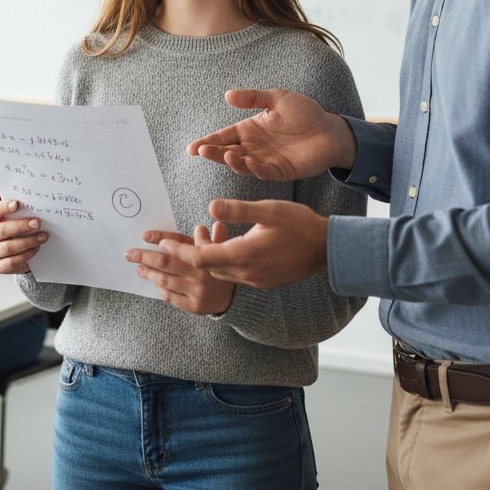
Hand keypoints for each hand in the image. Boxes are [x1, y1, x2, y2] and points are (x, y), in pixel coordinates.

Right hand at [0, 200, 47, 274]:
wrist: (19, 253)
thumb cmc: (19, 231)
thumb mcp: (18, 220)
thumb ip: (22, 213)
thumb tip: (37, 208)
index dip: (4, 207)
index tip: (17, 204)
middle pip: (2, 230)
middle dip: (21, 226)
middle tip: (37, 223)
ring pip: (8, 247)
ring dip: (28, 241)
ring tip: (43, 237)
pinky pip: (12, 262)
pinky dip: (27, 254)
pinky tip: (36, 248)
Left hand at [125, 228, 234, 314]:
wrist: (233, 298)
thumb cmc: (219, 269)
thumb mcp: (219, 251)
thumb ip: (210, 239)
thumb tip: (201, 227)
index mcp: (206, 255)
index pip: (179, 243)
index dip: (161, 238)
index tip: (144, 235)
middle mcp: (201, 273)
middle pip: (166, 262)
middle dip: (145, 256)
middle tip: (129, 253)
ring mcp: (197, 291)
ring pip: (165, 280)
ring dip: (149, 273)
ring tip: (138, 267)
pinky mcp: (194, 306)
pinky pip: (170, 296)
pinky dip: (159, 288)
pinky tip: (153, 282)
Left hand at [159, 200, 328, 288]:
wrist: (328, 249)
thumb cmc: (299, 224)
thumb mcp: (268, 210)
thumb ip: (237, 210)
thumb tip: (210, 207)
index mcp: (244, 255)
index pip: (200, 258)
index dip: (179, 251)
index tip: (161, 242)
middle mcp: (246, 273)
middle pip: (205, 269)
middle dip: (185, 257)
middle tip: (174, 242)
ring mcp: (255, 280)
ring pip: (218, 274)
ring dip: (203, 261)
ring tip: (194, 243)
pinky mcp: (262, 281)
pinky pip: (232, 277)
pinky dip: (219, 265)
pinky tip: (221, 251)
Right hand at [187, 89, 355, 178]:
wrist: (331, 129)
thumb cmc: (304, 113)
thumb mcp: (277, 98)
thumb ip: (253, 98)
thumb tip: (227, 95)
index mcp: (249, 130)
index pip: (223, 137)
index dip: (207, 142)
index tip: (191, 148)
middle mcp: (254, 147)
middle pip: (227, 152)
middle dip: (213, 153)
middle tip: (202, 151)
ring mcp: (266, 160)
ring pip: (242, 165)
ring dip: (232, 161)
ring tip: (226, 154)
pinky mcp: (281, 171)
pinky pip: (264, 172)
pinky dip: (256, 169)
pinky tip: (250, 161)